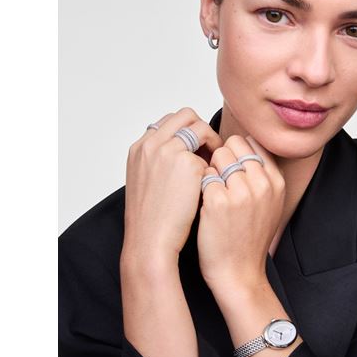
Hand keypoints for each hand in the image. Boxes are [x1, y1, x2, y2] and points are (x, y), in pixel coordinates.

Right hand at [121, 107, 223, 275]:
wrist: (149, 241)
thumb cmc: (150, 220)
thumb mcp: (146, 183)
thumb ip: (158, 163)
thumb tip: (183, 154)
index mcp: (139, 148)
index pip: (167, 122)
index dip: (185, 131)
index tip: (196, 146)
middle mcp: (151, 144)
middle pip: (185, 115)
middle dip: (201, 128)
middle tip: (211, 148)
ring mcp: (168, 150)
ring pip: (200, 127)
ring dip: (212, 141)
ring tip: (218, 162)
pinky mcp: (187, 163)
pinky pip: (209, 154)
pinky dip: (214, 165)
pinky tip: (216, 181)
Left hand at [196, 134, 285, 291]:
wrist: (239, 273)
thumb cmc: (250, 237)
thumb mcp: (270, 203)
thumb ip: (263, 174)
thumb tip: (246, 144)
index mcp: (276, 181)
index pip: (252, 143)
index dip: (237, 153)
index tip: (231, 171)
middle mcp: (262, 183)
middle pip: (233, 144)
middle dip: (222, 158)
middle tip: (220, 182)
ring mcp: (240, 192)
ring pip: (217, 156)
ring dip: (210, 170)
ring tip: (213, 194)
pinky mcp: (217, 201)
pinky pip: (202, 175)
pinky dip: (199, 186)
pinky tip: (203, 205)